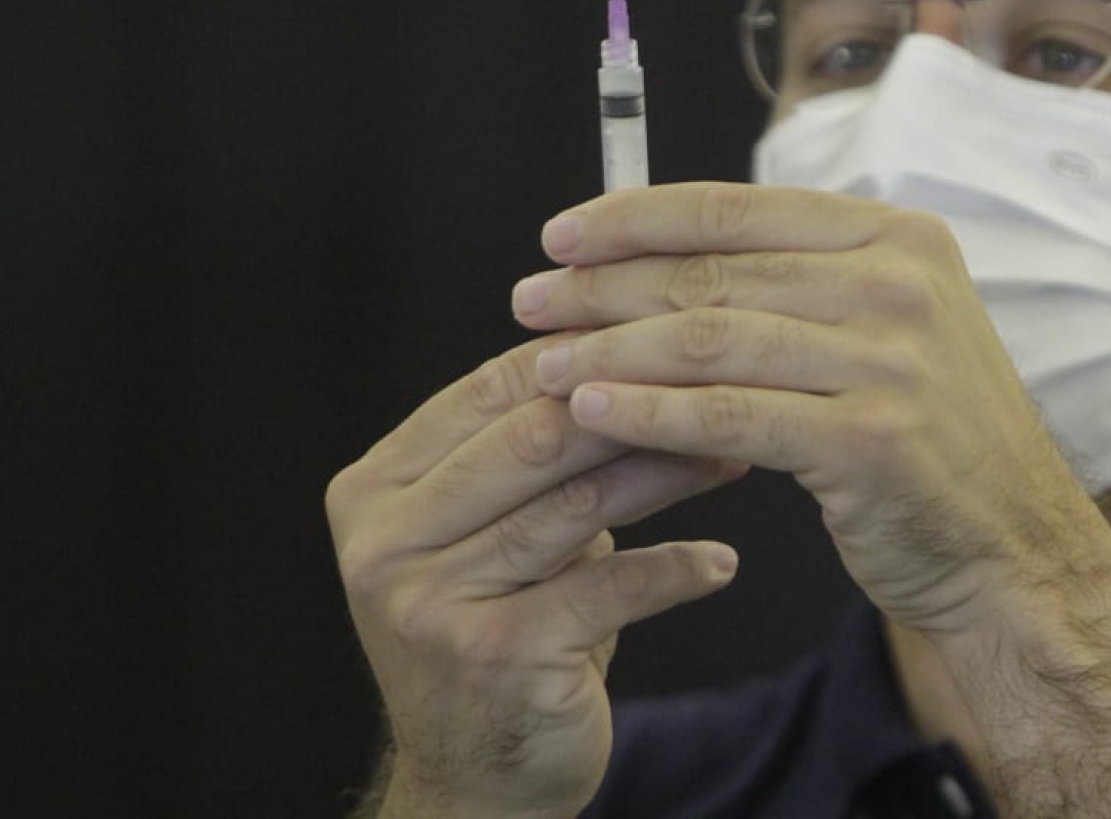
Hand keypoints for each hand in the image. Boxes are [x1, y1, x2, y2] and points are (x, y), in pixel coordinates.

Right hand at [326, 336, 744, 818]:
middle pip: (535, 438)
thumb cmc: (503, 629)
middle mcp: (386, 542)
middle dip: (637, 406)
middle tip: (722, 386)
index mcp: (376, 490)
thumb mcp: (494, 531)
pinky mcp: (494, 657)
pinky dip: (676, 571)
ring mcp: (431, 602)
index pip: (492, 389)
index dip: (590, 354)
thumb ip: (527, 448)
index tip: (674, 337)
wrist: (475, 783)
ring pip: (577, 505)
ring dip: (669, 474)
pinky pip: (610, 588)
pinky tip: (721, 562)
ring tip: (734, 457)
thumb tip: (628, 336)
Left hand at [514, 182, 1110, 636]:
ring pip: (709, 340)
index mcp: (900, 238)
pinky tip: (592, 411)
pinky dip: (649, 413)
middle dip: (605, 284)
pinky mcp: (869, 440)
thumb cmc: (931, 442)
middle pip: (715, 270)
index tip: (562, 234)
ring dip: (610, 350)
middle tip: (530, 300)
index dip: (637, 217)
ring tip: (544, 363)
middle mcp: (900, 284)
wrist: (1013, 549)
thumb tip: (668, 256)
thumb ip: (805, 284)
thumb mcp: (890, 332)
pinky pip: (728, 418)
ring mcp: (891, 360)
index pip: (739, 207)